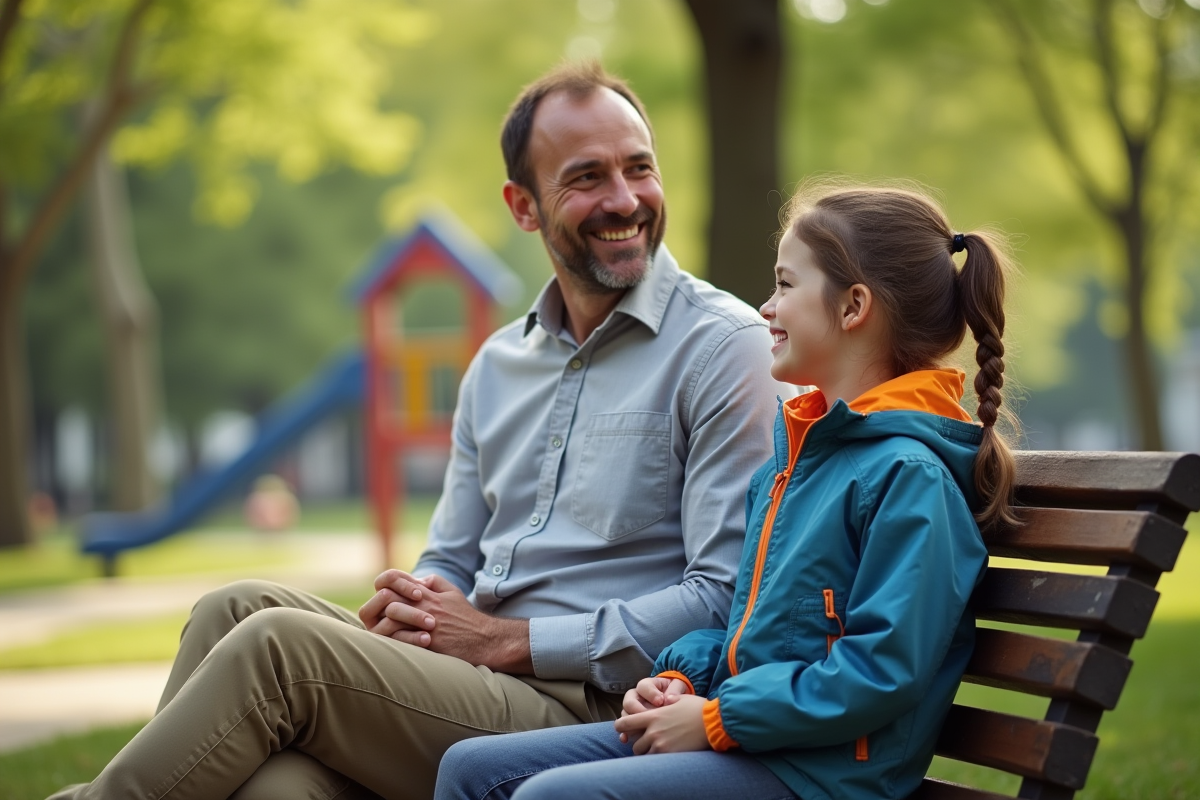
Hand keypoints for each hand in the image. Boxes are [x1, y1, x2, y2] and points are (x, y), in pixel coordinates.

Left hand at [368, 572, 533, 672]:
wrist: (485, 639)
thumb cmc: (467, 618)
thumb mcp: (453, 592)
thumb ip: (434, 582)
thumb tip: (417, 580)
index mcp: (427, 592)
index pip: (393, 578)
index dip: (383, 586)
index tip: (384, 598)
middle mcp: (424, 604)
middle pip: (387, 596)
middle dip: (378, 607)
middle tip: (379, 618)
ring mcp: (425, 622)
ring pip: (391, 615)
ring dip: (383, 624)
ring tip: (386, 631)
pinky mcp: (427, 641)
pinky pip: (399, 638)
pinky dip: (392, 640)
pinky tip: (394, 644)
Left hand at [613, 694, 709, 754]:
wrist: (713, 722)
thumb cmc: (697, 708)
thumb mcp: (678, 700)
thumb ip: (664, 703)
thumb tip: (662, 700)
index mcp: (652, 716)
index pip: (625, 723)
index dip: (620, 727)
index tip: (622, 729)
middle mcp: (653, 731)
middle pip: (635, 743)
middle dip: (640, 743)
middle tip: (648, 742)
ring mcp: (660, 744)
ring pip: (644, 754)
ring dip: (648, 752)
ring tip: (658, 749)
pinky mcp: (669, 755)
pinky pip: (656, 761)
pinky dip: (658, 759)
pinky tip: (666, 755)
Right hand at [619, 676, 690, 745]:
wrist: (675, 704)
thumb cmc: (675, 693)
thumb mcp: (677, 686)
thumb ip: (674, 689)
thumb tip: (668, 698)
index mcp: (647, 686)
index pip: (643, 687)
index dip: (650, 694)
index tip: (661, 701)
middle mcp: (636, 697)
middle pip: (629, 701)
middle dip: (638, 710)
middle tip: (650, 716)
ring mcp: (632, 711)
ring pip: (625, 716)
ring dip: (632, 724)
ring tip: (643, 730)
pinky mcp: (632, 724)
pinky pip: (624, 728)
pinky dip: (624, 733)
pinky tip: (626, 739)